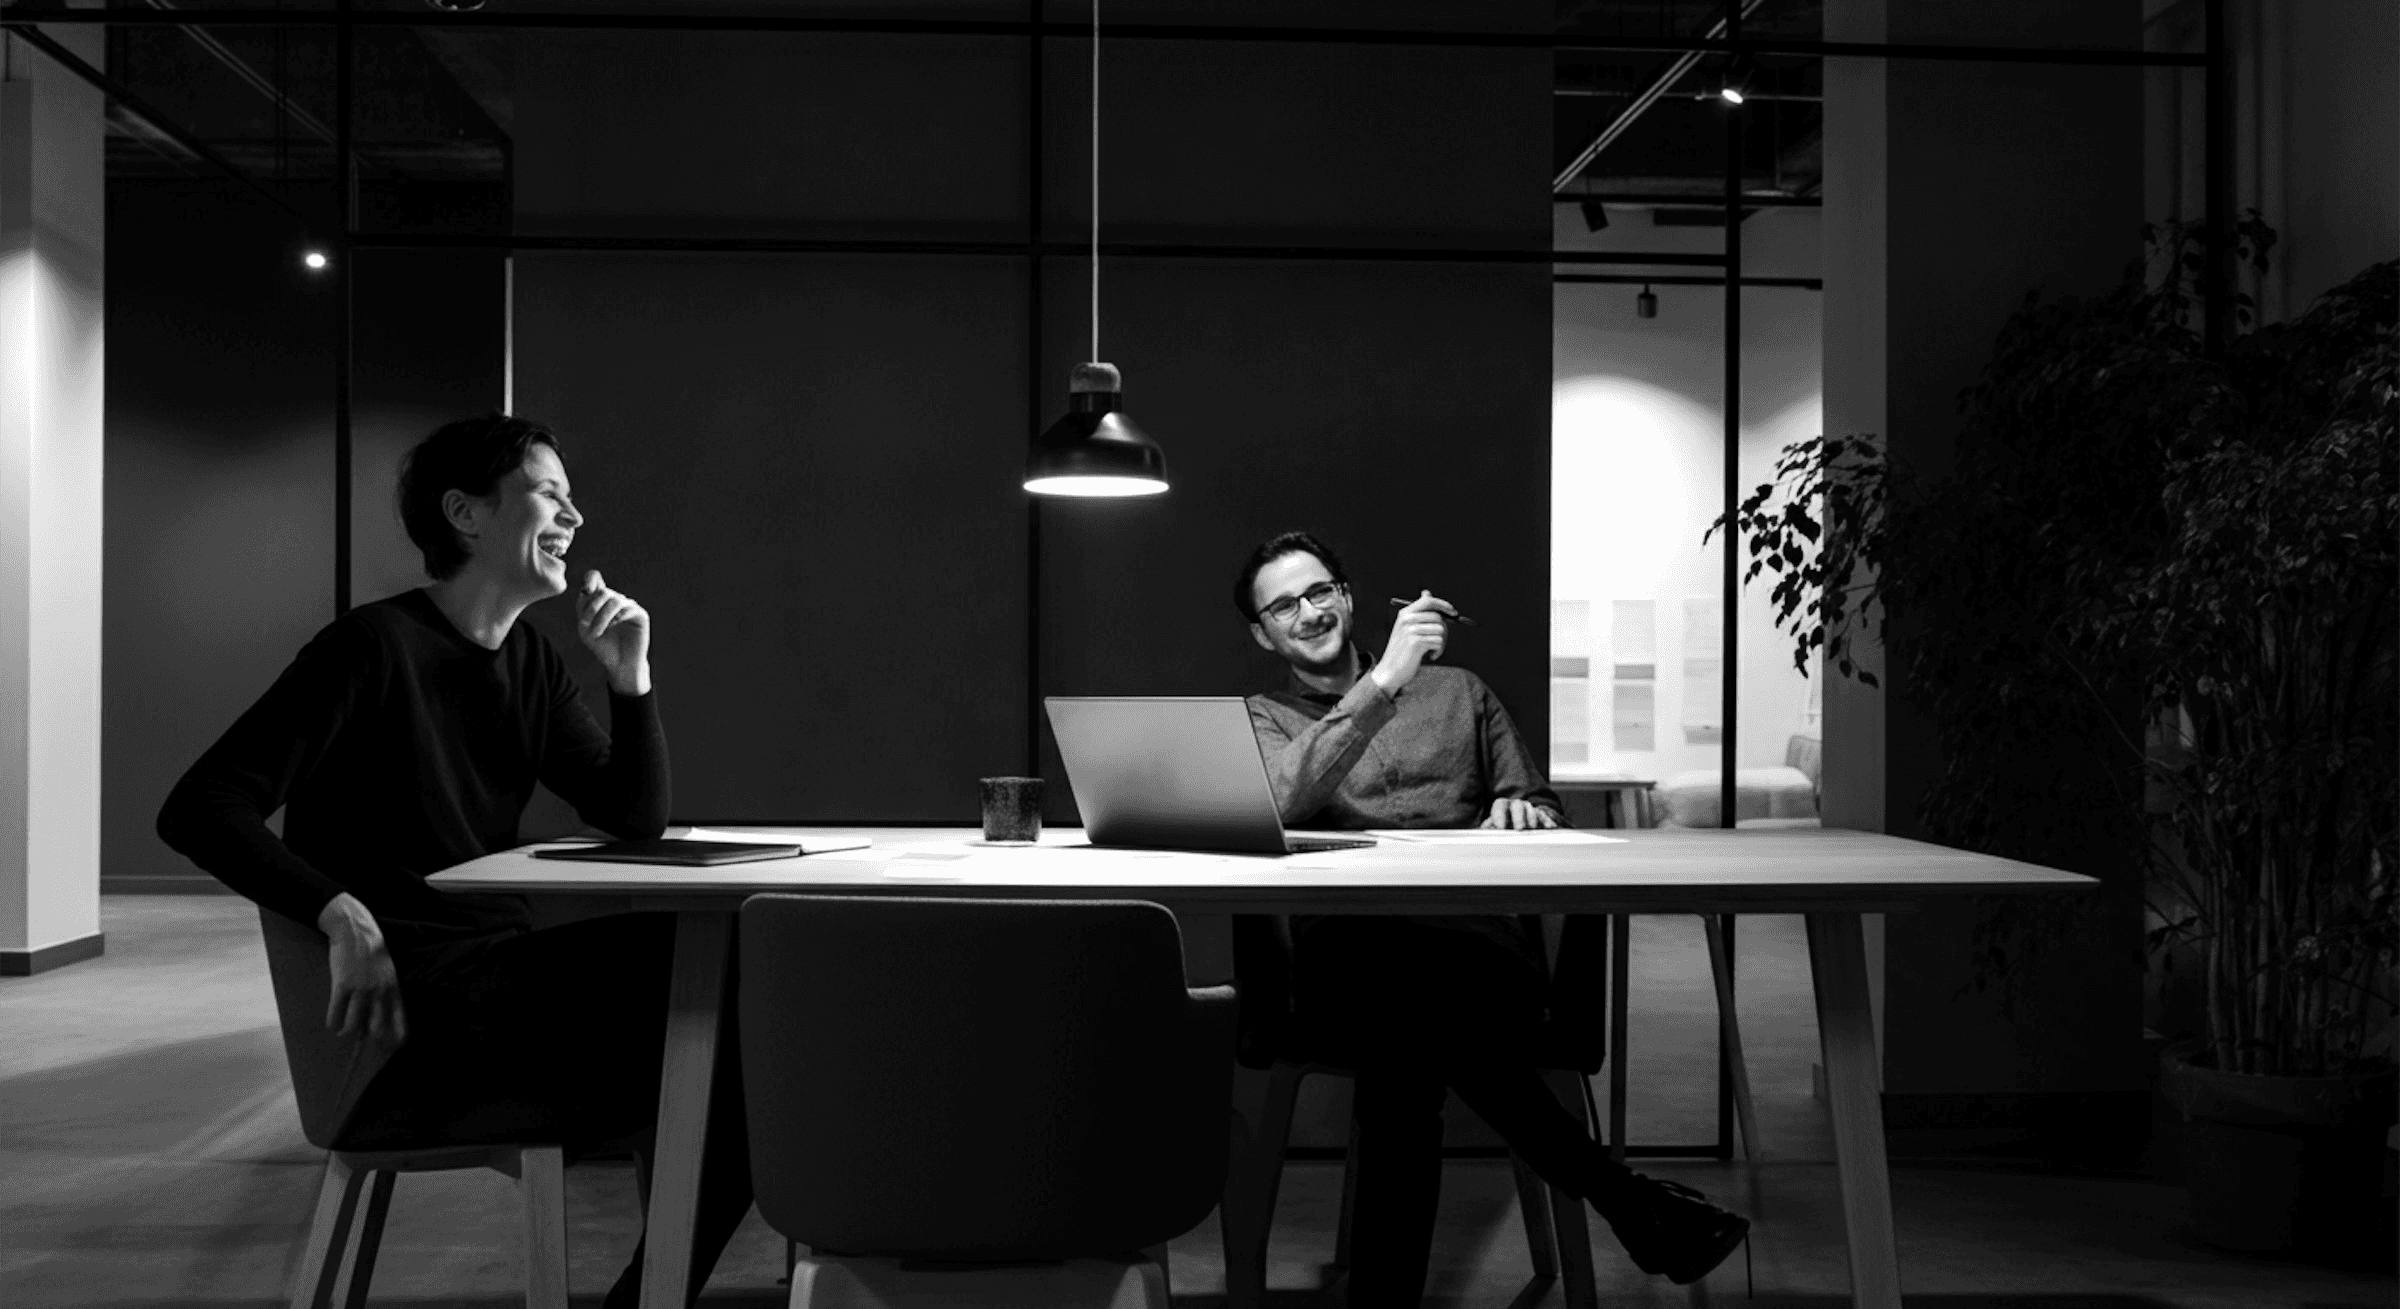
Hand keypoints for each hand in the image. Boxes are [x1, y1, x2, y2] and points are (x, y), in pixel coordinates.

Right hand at [317, 893, 407, 1045]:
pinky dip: (332, 1023)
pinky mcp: (341, 985)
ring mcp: (361, 989)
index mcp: (394, 990)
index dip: (396, 1039)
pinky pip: (335, 1014)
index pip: (400, 1021)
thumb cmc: (373, 953)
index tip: (391, 1049)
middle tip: (360, 1038)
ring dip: (346, 1032)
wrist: (355, 931)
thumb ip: (387, 994)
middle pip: (376, 1029)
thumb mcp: (389, 972)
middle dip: (367, 1038)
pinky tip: (332, 1024)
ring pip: (352, 1025)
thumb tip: (378, 1017)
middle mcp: (380, 992)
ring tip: (343, 1032)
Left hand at [577, 570, 651, 695]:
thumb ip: (583, 608)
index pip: (595, 578)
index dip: (590, 578)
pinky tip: (611, 627)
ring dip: (601, 617)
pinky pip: (627, 609)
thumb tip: (588, 591)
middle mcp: (616, 600)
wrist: (619, 665)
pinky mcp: (640, 615)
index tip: (585, 590)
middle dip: (591, 608)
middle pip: (602, 591)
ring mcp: (629, 606)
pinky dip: (615, 617)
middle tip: (584, 625)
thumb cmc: (602, 647)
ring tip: (596, 633)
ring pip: (614, 600)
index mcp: (601, 601)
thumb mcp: (585, 627)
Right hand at [1368, 590, 1455, 694]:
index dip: (1444, 604)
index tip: (1453, 612)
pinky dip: (1438, 651)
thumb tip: (1427, 592)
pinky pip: (1438, 641)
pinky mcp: (1416, 642)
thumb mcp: (1406, 628)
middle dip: (1444, 630)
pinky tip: (1430, 656)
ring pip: (1441, 630)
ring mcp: (1410, 630)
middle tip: (1438, 642)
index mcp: (1404, 614)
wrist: (1389, 672)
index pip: (1428, 600)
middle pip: (1438, 617)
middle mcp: (1407, 619)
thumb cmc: (1402, 651)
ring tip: (1432, 650)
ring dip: (1441, 643)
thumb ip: (1418, 612)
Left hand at [1478, 797, 1559, 829]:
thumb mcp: (1492, 829)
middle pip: (1518, 805)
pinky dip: (1547, 821)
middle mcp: (1516, 807)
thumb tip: (1485, 833)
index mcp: (1502, 808)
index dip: (1499, 814)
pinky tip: (1550, 827)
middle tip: (1519, 828)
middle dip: (1519, 816)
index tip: (1500, 827)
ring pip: (1532, 809)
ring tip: (1532, 828)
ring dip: (1532, 818)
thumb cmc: (1501, 831)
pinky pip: (1545, 816)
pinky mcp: (1541, 817)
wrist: (1516, 831)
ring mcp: (1529, 811)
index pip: (1500, 804)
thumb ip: (1488, 830)